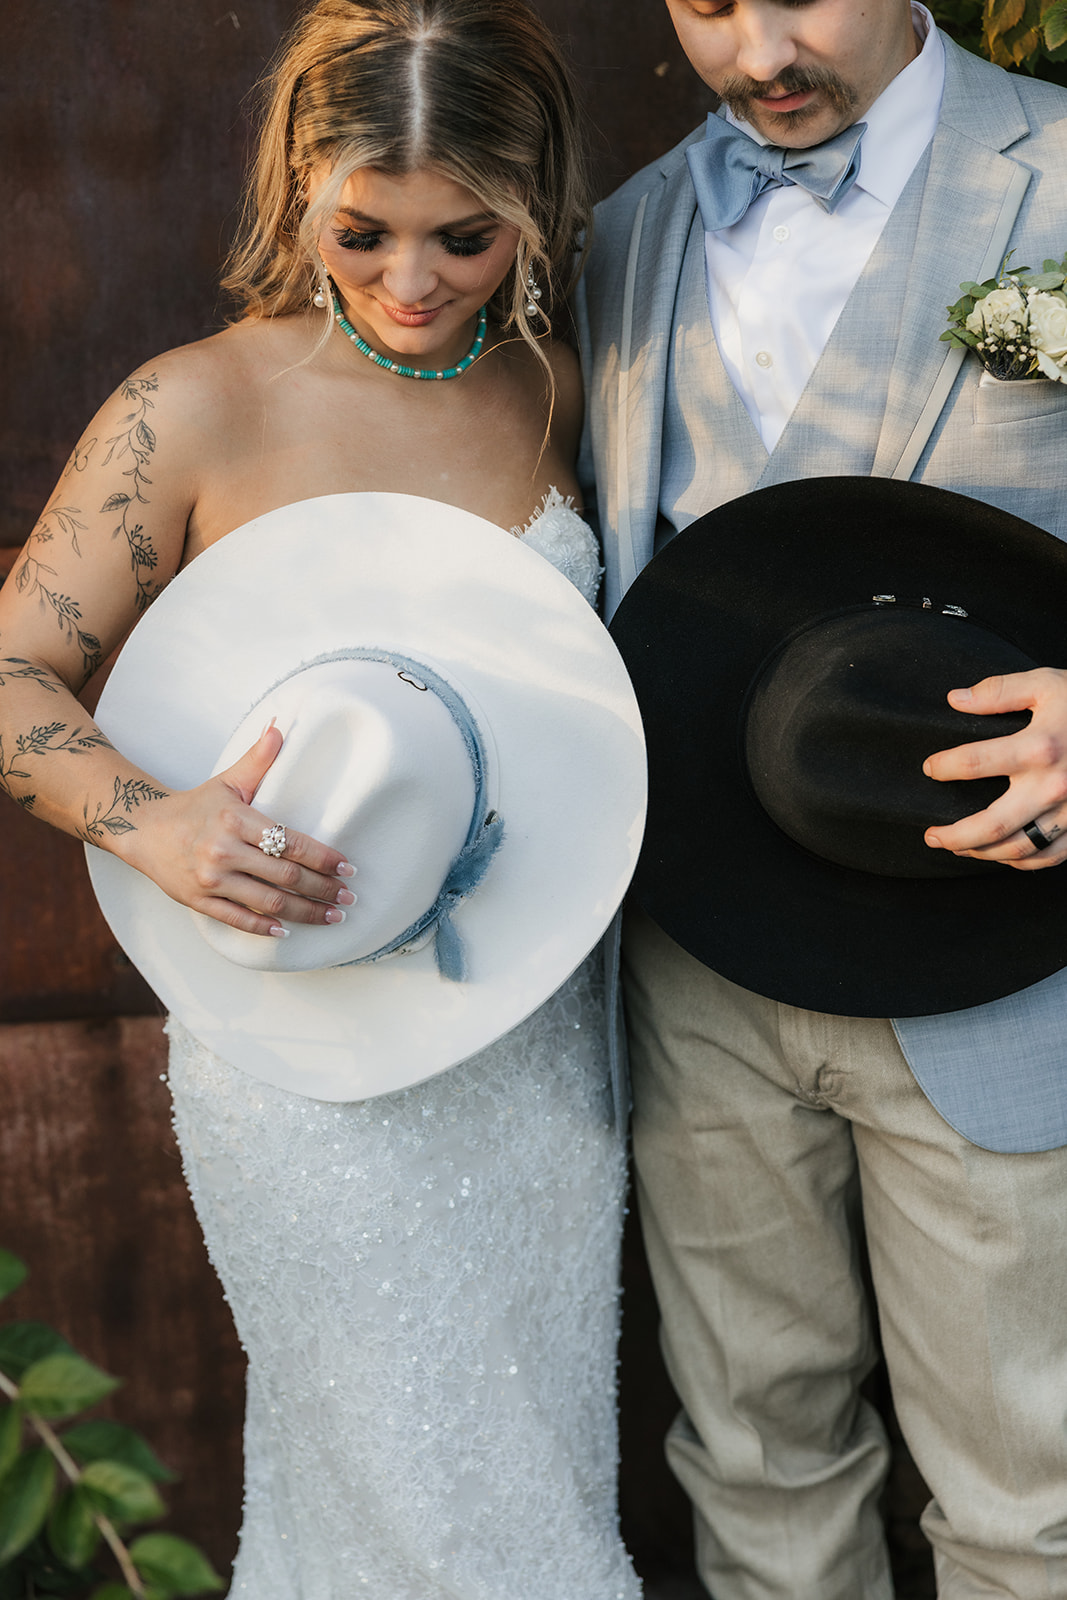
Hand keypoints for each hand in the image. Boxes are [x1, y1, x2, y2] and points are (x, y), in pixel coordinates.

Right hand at [126, 725, 356, 933]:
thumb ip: (258, 759)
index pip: (290, 842)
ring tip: (331, 916)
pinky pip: (238, 919)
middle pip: (285, 877)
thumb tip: (280, 728)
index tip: (347, 868)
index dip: (323, 858)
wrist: (143, 829)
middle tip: (348, 897)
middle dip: (322, 889)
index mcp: (236, 820)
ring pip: (268, 903)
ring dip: (305, 912)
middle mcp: (223, 851)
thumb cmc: (195, 805)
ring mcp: (210, 879)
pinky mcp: (198, 900)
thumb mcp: (228, 780)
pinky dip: (264, 927)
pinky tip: (287, 929)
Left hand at [923, 667, 1066, 870]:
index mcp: (1039, 747)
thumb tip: (954, 699)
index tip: (930, 768)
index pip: (973, 763)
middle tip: (931, 835)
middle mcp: (1053, 785)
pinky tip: (1001, 855)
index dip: (943, 768)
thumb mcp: (1047, 685)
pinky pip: (1048, 856)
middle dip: (954, 835)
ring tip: (958, 847)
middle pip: (990, 825)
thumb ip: (1000, 691)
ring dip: (981, 853)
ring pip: (1017, 848)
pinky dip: (1021, 862)